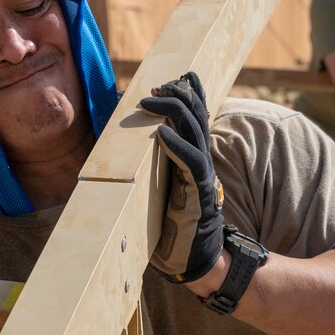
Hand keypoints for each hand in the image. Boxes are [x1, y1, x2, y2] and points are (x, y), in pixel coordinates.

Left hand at [138, 72, 224, 282]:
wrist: (197, 258)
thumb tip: (131, 151)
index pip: (198, 116)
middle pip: (197, 115)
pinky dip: (176, 145)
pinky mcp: (198, 190)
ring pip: (194, 130)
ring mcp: (202, 174)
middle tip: (157, 86)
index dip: (192, 93)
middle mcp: (202, 160)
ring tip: (152, 100)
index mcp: (195, 156)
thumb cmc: (175, 226)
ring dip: (172, 111)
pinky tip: (162, 134)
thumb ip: (157, 167)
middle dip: (178, 95)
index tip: (178, 76)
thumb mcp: (164, 187)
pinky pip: (190, 161)